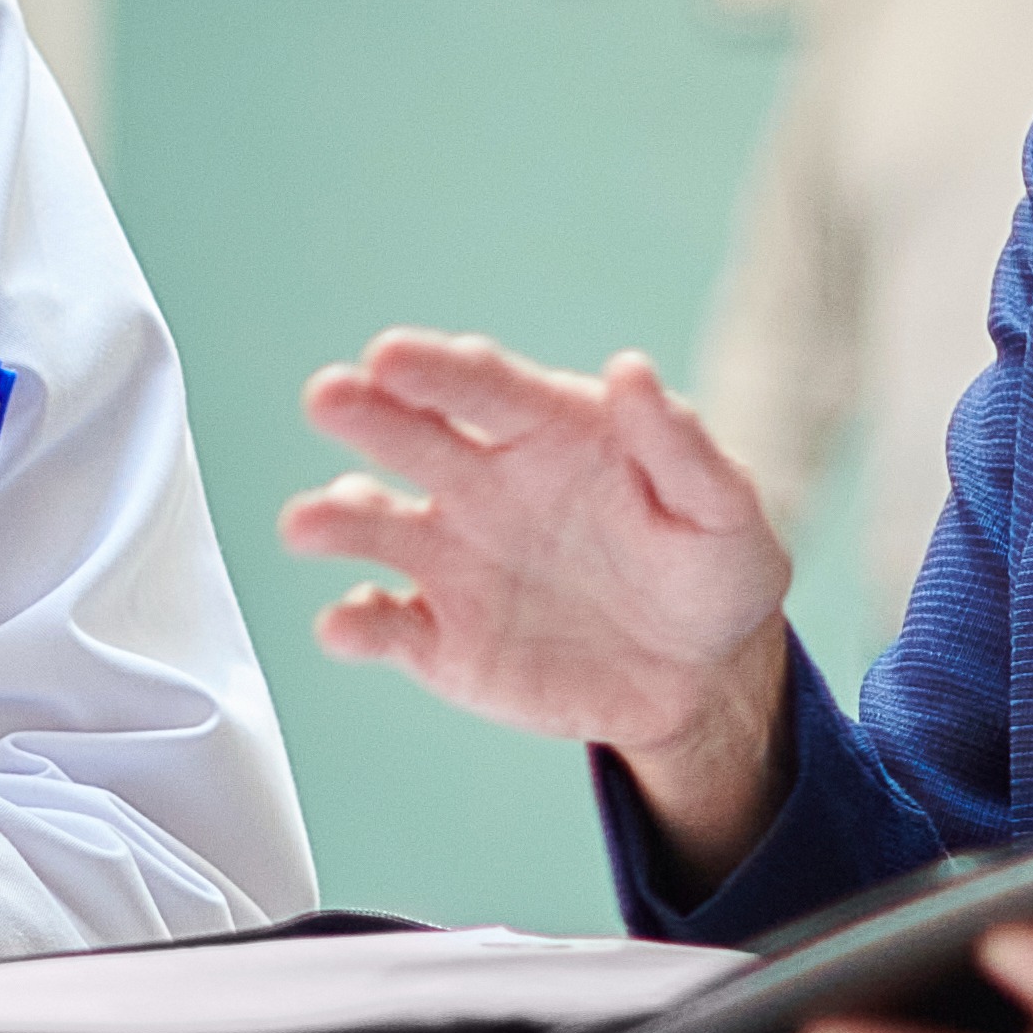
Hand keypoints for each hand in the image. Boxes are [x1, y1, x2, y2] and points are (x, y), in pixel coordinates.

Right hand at [278, 332, 793, 866]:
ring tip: (309, 526)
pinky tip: (348, 626)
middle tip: (329, 397)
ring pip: (373, 526)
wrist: (699, 676)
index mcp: (545, 432)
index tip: (391, 356)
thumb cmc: (711, 569)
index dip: (437, 368)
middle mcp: (480, 483)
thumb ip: (678, 444)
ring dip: (336, 520)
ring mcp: (451, 560)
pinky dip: (355, 625)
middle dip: (364, 413)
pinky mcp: (437, 638)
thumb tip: (630, 370)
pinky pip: (383, 627)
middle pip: (409, 436)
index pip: (483, 385)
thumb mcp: (723, 508)